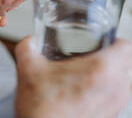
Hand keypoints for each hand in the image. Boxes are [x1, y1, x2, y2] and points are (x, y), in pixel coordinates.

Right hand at [15, 37, 131, 117]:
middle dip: (115, 56)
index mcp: (100, 71)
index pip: (126, 47)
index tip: (102, 40)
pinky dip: (108, 91)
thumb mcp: (28, 68)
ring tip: (91, 72)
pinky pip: (118, 98)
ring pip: (127, 82)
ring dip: (115, 74)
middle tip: (96, 54)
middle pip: (129, 63)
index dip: (115, 40)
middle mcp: (114, 88)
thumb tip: (29, 41)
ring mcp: (114, 105)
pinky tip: (86, 91)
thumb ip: (28, 47)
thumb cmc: (41, 109)